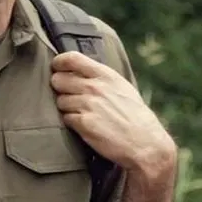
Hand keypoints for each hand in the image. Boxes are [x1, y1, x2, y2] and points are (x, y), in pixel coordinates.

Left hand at [49, 51, 175, 176]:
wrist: (145, 143)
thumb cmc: (135, 117)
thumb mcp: (123, 88)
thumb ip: (101, 78)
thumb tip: (81, 73)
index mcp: (106, 75)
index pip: (72, 58)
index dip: (59, 62)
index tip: (56, 67)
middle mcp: (95, 87)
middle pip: (59, 80)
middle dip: (60, 88)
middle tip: (68, 95)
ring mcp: (88, 105)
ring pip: (60, 101)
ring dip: (66, 107)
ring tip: (82, 113)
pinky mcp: (83, 123)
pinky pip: (66, 118)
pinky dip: (72, 122)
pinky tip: (84, 125)